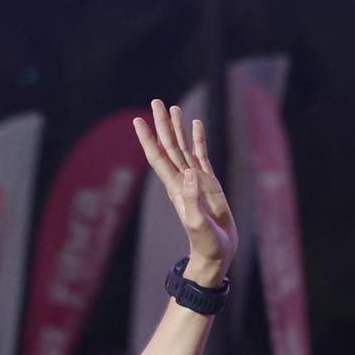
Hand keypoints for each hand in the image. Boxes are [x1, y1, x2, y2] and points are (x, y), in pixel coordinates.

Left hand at [132, 99, 235, 281]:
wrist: (216, 253)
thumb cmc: (206, 243)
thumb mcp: (198, 224)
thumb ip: (193, 199)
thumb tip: (191, 173)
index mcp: (176, 188)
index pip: (158, 158)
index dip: (148, 139)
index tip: (138, 121)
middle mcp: (182, 180)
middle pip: (169, 146)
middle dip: (162, 124)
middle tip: (156, 102)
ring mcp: (195, 180)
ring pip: (183, 147)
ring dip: (177, 128)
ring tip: (173, 108)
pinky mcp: (209, 182)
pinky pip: (202, 155)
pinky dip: (198, 139)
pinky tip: (196, 125)